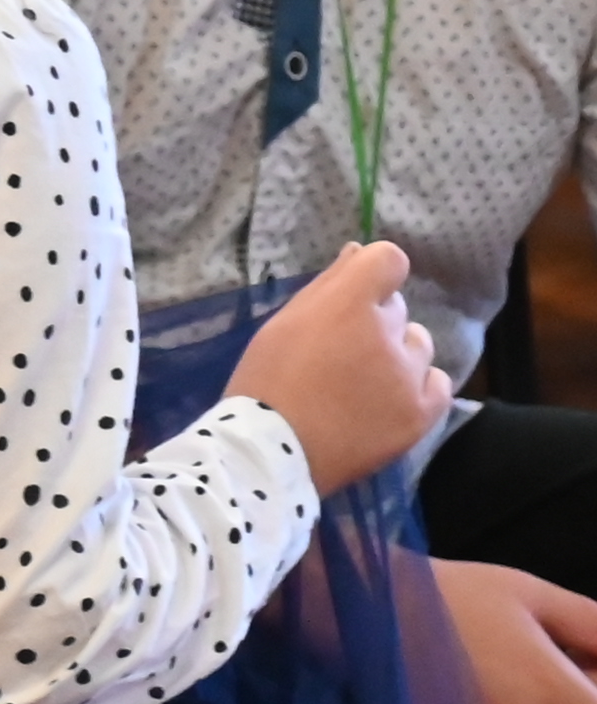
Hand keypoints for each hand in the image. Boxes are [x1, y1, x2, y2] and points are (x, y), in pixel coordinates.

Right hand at [233, 239, 449, 496]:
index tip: (352, 296)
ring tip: (362, 382)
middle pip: (396, 306)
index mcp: (347, 303)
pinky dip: (417, 386)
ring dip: (396, 353)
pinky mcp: (421, 411)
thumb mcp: (283, 324)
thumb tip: (360, 251)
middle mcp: (387, 331)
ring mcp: (409, 374)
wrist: (270, 452)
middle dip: (372, 320)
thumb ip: (327, 285)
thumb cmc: (266, 382)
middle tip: (339, 353)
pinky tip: (389, 400)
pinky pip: (438, 383)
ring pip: (417, 342)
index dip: (372, 274)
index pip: (389, 260)